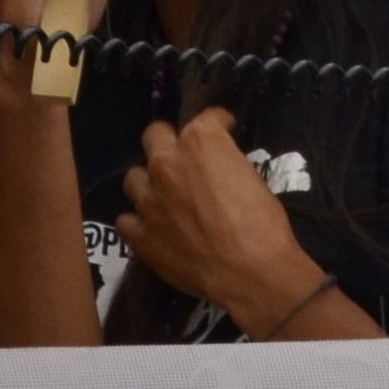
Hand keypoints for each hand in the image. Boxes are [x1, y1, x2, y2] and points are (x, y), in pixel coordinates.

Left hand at [115, 107, 330, 329]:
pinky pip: (126, 220)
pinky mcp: (139, 234)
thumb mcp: (252, 177)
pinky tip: (154, 228)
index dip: (218, 124)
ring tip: (166, 197)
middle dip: (170, 141)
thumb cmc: (262, 222)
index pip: (205, 118)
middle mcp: (166, 164)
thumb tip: (218, 165)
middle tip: (186, 159)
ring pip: (134, 178)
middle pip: (154, 135)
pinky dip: (140, 220)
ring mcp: (148, 199)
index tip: (225, 132)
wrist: (249, 270)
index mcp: (200, 144)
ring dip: (150, 183)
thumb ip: (226, 162)